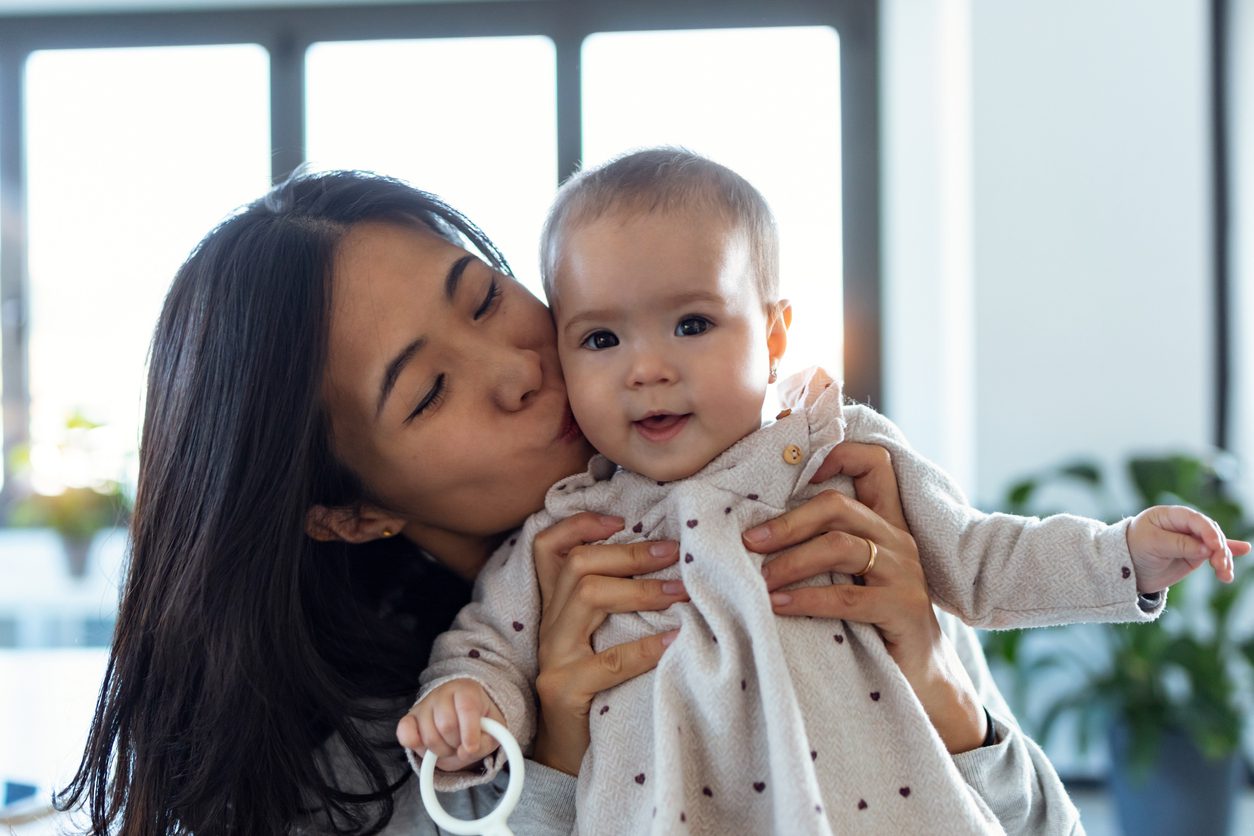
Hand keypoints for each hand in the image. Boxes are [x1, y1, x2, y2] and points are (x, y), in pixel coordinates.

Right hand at [396, 679, 505, 771]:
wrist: (462, 714)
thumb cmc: (480, 721)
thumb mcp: (494, 729)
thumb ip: (487, 741)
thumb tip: (465, 751)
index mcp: (467, 690)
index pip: (466, 707)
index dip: (469, 731)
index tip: (472, 747)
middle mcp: (442, 693)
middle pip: (447, 725)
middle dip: (456, 744)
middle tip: (462, 745)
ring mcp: (423, 706)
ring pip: (429, 736)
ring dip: (442, 751)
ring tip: (450, 746)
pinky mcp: (408, 719)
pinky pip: (405, 734)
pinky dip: (416, 746)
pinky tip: (428, 749)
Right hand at [529, 512, 685, 774]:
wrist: (566, 758)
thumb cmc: (595, 694)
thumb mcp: (597, 640)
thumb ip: (613, 607)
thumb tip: (665, 566)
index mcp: (554, 609)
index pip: (547, 548)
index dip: (580, 524)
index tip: (622, 517)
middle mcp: (548, 625)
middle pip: (577, 564)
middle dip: (629, 553)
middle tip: (674, 552)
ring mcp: (553, 657)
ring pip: (588, 596)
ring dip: (641, 590)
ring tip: (680, 592)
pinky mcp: (564, 689)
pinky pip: (607, 661)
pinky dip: (644, 649)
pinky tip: (674, 643)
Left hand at [744, 441, 986, 753]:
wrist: (925, 683)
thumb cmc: (874, 627)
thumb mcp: (851, 577)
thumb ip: (822, 549)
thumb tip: (756, 534)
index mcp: (885, 525)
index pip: (875, 464)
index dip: (839, 454)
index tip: (795, 474)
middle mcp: (898, 540)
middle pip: (838, 505)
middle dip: (787, 521)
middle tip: (749, 542)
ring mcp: (904, 574)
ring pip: (840, 546)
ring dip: (791, 560)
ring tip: (760, 579)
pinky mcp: (902, 610)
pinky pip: (847, 596)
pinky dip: (806, 599)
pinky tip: (778, 605)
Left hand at [1127, 504, 1249, 591]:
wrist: (1127, 569)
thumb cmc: (1134, 549)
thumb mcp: (1152, 544)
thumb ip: (1178, 544)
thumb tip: (1206, 549)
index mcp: (1170, 515)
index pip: (1195, 519)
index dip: (1208, 531)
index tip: (1215, 546)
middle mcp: (1183, 525)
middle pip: (1209, 532)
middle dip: (1218, 548)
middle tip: (1219, 565)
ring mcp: (1191, 540)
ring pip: (1215, 546)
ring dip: (1223, 558)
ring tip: (1225, 574)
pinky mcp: (1194, 555)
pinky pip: (1214, 553)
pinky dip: (1226, 555)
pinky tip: (1243, 550)